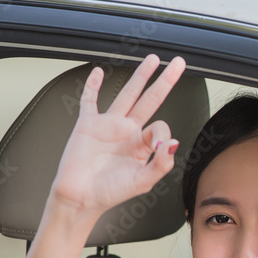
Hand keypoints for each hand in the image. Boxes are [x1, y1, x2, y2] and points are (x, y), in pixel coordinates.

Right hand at [49, 54, 185, 220]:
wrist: (81, 197)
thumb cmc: (110, 192)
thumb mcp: (143, 182)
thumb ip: (161, 164)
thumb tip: (172, 144)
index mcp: (142, 145)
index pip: (160, 126)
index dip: (162, 132)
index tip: (159, 145)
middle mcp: (128, 132)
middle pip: (150, 100)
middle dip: (164, 81)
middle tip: (177, 63)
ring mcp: (109, 125)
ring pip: (127, 94)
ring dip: (139, 76)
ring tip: (151, 60)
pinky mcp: (88, 124)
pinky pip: (90, 100)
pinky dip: (93, 85)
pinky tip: (98, 72)